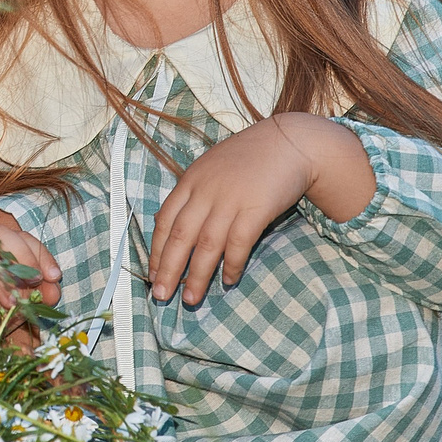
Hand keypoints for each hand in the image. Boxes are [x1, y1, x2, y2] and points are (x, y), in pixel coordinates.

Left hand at [147, 114, 375, 305]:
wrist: (290, 141)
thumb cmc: (250, 157)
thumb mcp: (212, 167)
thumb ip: (193, 192)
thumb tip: (172, 222)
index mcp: (191, 180)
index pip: (165, 220)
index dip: (156, 249)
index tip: (152, 273)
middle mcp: (205, 191)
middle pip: (180, 236)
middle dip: (168, 269)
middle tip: (160, 295)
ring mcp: (230, 200)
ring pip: (206, 245)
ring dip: (196, 276)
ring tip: (190, 300)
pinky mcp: (255, 209)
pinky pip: (238, 244)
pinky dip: (230, 265)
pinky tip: (227, 281)